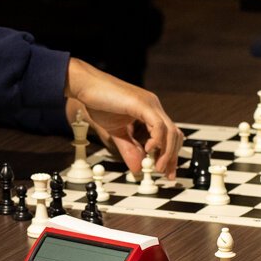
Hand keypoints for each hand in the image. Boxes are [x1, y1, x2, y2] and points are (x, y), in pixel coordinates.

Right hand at [66, 58, 182, 177]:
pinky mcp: (142, 104)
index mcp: (149, 112)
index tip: (165, 171)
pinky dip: (157, 140)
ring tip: (157, 167)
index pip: (169, 135)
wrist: (85, 86)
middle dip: (172, 157)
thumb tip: (137, 169)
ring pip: (170, 131)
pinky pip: (158, 125)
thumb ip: (128, 149)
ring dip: (167, 153)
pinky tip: (148, 150)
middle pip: (175, 134)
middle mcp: (153, 107)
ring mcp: (150, 104)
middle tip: (166, 174)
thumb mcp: (116, 133)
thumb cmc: (98, 104)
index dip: (170, 154)